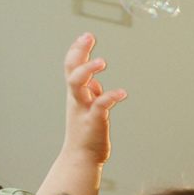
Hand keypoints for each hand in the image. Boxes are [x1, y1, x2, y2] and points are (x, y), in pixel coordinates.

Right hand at [62, 33, 125, 168]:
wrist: (81, 158)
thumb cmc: (86, 133)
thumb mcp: (88, 110)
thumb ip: (92, 95)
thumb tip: (97, 85)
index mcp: (75, 94)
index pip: (72, 66)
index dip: (77, 50)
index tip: (86, 36)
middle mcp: (76, 98)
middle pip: (71, 69)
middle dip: (78, 52)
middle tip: (89, 36)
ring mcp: (83, 109)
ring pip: (78, 84)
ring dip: (88, 71)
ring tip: (102, 62)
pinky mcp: (94, 121)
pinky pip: (100, 105)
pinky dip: (110, 96)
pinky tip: (123, 93)